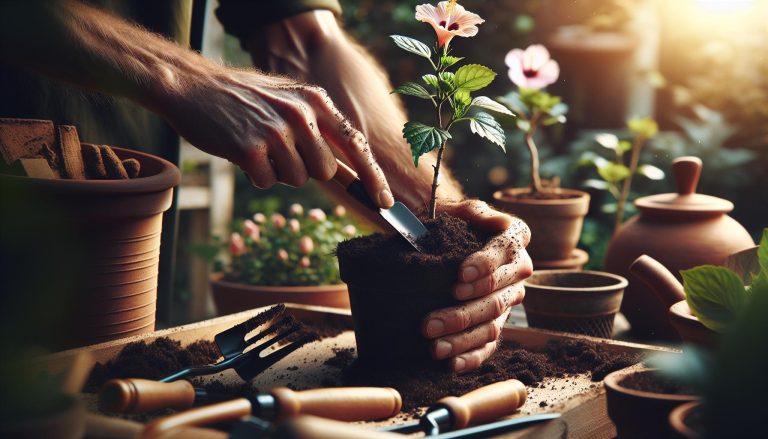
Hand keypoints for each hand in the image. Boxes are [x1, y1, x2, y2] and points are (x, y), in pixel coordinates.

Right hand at [154, 67, 393, 207]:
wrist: (193, 86)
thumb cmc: (245, 100)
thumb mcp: (289, 102)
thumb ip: (320, 131)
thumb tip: (353, 173)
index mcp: (316, 100)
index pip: (355, 143)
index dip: (372, 176)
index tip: (385, 202)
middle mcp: (301, 113)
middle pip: (325, 171)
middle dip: (305, 169)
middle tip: (278, 149)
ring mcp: (276, 130)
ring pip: (297, 180)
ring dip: (278, 172)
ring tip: (258, 146)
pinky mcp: (251, 148)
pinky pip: (268, 182)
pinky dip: (256, 175)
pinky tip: (242, 151)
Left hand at [422, 200, 531, 372]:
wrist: (445, 237)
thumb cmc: (452, 222)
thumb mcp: (461, 209)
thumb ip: (477, 212)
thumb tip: (499, 222)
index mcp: (514, 240)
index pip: (503, 255)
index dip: (483, 267)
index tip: (458, 277)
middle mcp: (518, 272)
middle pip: (494, 298)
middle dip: (461, 313)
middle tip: (428, 323)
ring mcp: (509, 300)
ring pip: (491, 326)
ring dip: (462, 339)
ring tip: (434, 347)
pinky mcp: (497, 322)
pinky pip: (489, 345)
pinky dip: (471, 358)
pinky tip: (451, 364)